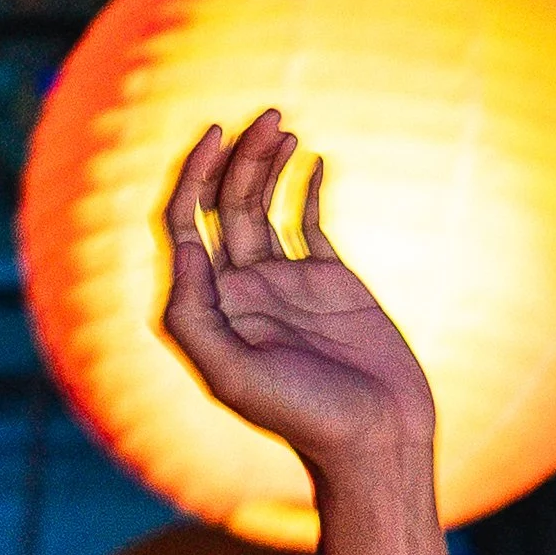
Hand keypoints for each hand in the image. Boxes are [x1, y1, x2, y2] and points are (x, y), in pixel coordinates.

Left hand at [162, 111, 434, 487]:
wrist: (375, 437)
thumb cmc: (302, 416)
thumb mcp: (234, 376)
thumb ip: (194, 317)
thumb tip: (180, 250)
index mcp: (206, 309)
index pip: (183, 225)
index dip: (191, 176)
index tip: (215, 134)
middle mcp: (237, 291)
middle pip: (221, 206)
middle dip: (234, 158)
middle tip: (264, 117)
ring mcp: (283, 284)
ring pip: (262, 206)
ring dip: (267, 162)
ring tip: (283, 126)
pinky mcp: (328, 281)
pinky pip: (307, 221)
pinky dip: (307, 187)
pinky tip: (312, 159)